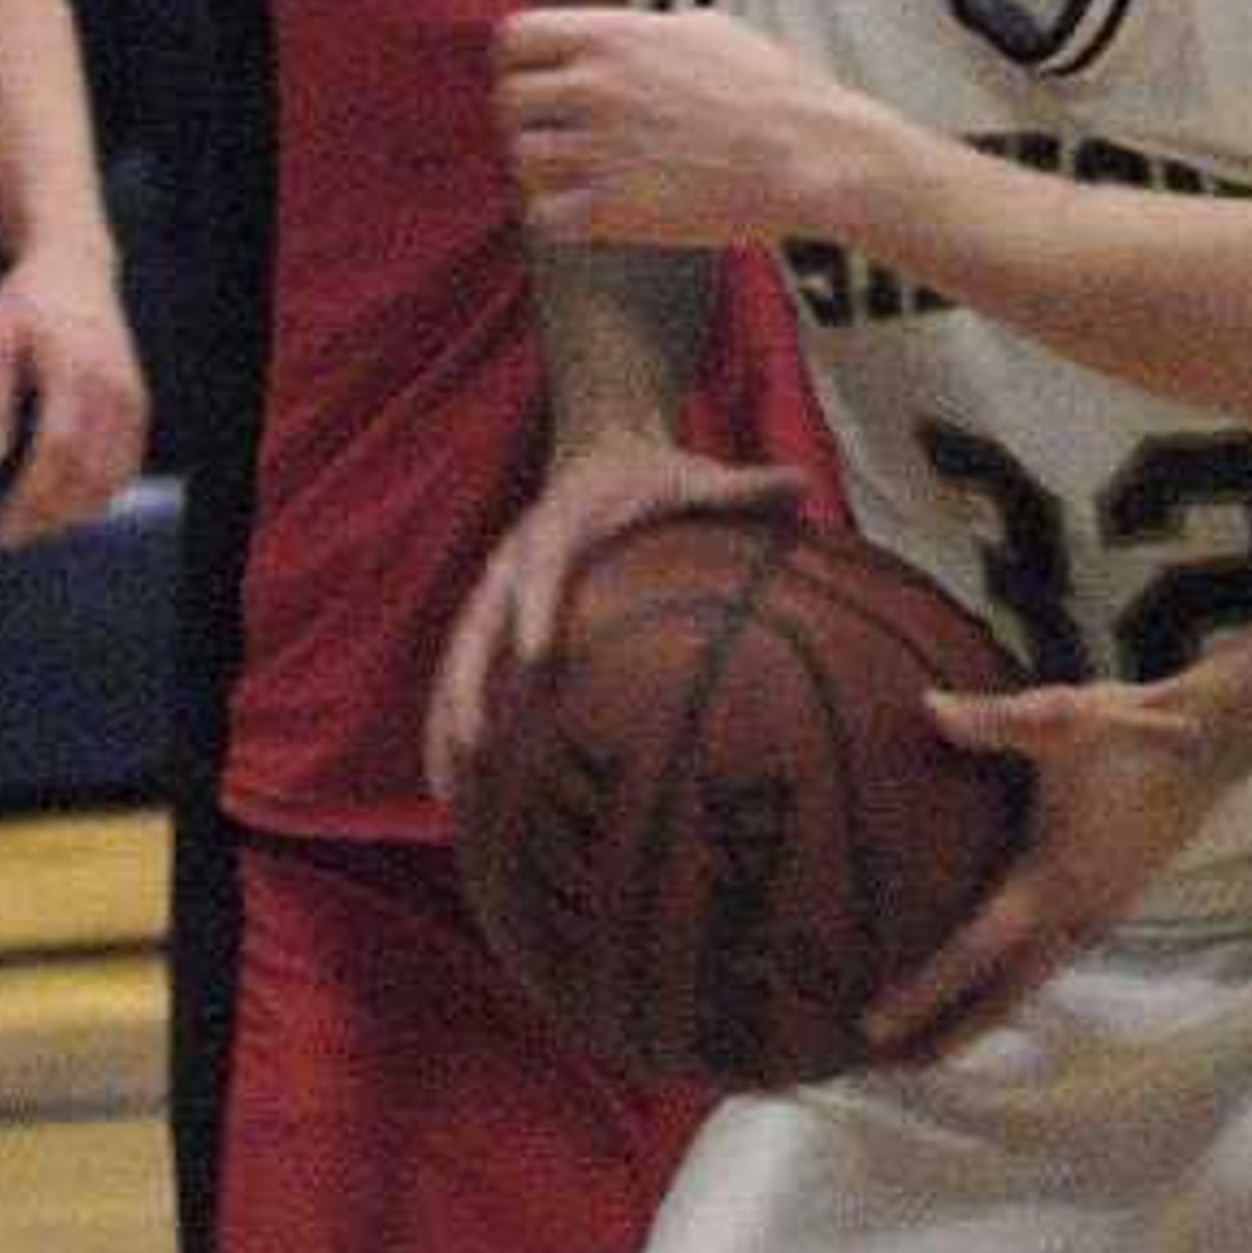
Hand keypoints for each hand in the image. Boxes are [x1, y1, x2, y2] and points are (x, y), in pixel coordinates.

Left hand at [0, 244, 146, 539]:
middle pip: (88, 475)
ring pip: (112, 479)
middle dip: (49, 515)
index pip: (58, 452)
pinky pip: (127, 466)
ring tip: (32, 523)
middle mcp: (112, 388)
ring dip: (74, 512)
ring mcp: (132, 398)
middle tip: (11, 536)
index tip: (2, 530)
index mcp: (72, 369)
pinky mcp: (139, 406)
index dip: (32, 499)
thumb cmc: (24, 304)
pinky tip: (64, 503)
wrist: (76, 268)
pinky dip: (99, 493)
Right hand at [426, 432, 804, 805]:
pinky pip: (467, 680)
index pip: (539, 562)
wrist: (598, 452)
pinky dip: (456, 732)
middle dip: (470, 686)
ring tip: (451, 798)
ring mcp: (496, 596)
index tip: (539, 655)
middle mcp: (513, 560)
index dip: (534, 606)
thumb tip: (803, 484)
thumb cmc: (656, 478)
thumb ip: (743, 488)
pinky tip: (462, 800)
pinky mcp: (495, 624)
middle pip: (478, 626)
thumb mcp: (698, 475)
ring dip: (448, 726)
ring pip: (459, 663)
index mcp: (559, 521)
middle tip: (476, 745)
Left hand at [498, 1, 873, 250]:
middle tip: (558, 136)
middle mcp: (595, 89)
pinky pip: (544, 217)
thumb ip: (643, 34)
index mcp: (613, 37)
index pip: (516, 39)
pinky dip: (560, 218)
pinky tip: (591, 213)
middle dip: (530, 120)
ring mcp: (599, 150)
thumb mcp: (704, 29)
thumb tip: (620, 38)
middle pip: (510, 103)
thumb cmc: (772, 91)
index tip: (534, 80)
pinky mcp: (611, 210)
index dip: (519, 62)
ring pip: (523, 161)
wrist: (808, 155)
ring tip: (579, 177)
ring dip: (545, 171)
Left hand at [862, 674, 1215, 1058]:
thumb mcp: (1057, 716)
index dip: (925, 993)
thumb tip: (928, 709)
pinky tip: (990, 981)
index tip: (876, 1026)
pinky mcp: (1110, 904)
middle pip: (1005, 995)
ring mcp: (1099, 914)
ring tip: (933, 1040)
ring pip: (1032, 983)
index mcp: (1055, 879)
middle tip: (893, 1067)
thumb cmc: (1132, 729)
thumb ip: (991, 721)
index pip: (976, 952)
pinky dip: (1013, 983)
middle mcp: (1078, 912)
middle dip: (951, 1033)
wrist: (1212, 741)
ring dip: (984, 1014)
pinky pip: (1051, 960)